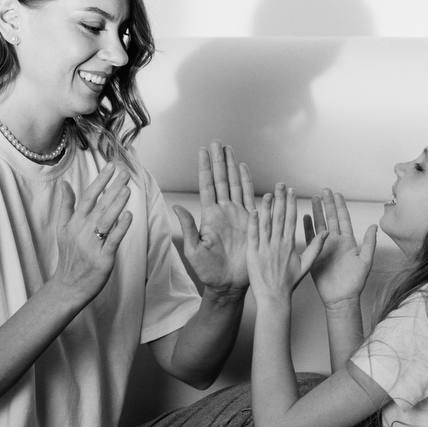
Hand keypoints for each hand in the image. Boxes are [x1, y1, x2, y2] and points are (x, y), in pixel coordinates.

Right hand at [53, 163, 132, 301]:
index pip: (88, 197)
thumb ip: (66, 206)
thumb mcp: (62, 229)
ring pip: (106, 220)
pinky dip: (120, 228)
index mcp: (74, 222)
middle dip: (112, 187)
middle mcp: (83, 231)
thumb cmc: (69, 256)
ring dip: (116, 204)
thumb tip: (65, 184)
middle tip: (125, 172)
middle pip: (99, 205)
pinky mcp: (103, 259)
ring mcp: (93, 245)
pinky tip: (128, 216)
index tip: (111, 166)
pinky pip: (112, 241)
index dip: (100, 181)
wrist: (68, 286)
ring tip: (127, 189)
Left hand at [174, 142, 254, 294]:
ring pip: (234, 184)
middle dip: (219, 160)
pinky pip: (250, 197)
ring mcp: (237, 215)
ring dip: (231, 166)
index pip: (207, 186)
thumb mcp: (194, 250)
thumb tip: (176, 207)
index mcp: (209, 216)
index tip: (203, 151)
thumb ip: (188, 227)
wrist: (230, 284)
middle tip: (216, 142)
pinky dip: (247, 182)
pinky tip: (243, 168)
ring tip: (228, 149)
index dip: (205, 168)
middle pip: (221, 180)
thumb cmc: (209, 271)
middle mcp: (223, 211)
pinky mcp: (251, 221)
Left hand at [247, 183, 324, 305]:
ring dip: (267, 207)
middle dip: (280, 199)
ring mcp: (264, 248)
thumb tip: (327, 233)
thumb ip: (315, 247)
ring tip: (268, 193)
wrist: (274, 298)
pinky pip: (253, 236)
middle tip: (280, 184)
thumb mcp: (306, 265)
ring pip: (266, 223)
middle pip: (279, 217)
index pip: (291, 219)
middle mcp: (277, 244)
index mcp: (289, 245)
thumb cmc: (289, 283)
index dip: (291, 203)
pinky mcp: (253, 254)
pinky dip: (253, 223)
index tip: (291, 190)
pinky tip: (253, 210)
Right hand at [303, 190, 375, 307]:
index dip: (340, 206)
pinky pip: (310, 238)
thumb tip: (374, 225)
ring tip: (312, 199)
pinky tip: (304, 217)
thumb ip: (369, 243)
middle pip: (331, 218)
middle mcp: (336, 241)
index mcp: (348, 241)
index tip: (336, 193)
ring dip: (316, 212)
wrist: (341, 298)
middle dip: (327, 204)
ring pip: (320, 225)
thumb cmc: (355, 283)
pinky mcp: (315, 254)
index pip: (343, 219)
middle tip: (323, 190)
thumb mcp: (365, 261)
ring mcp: (325, 247)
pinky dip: (307, 227)